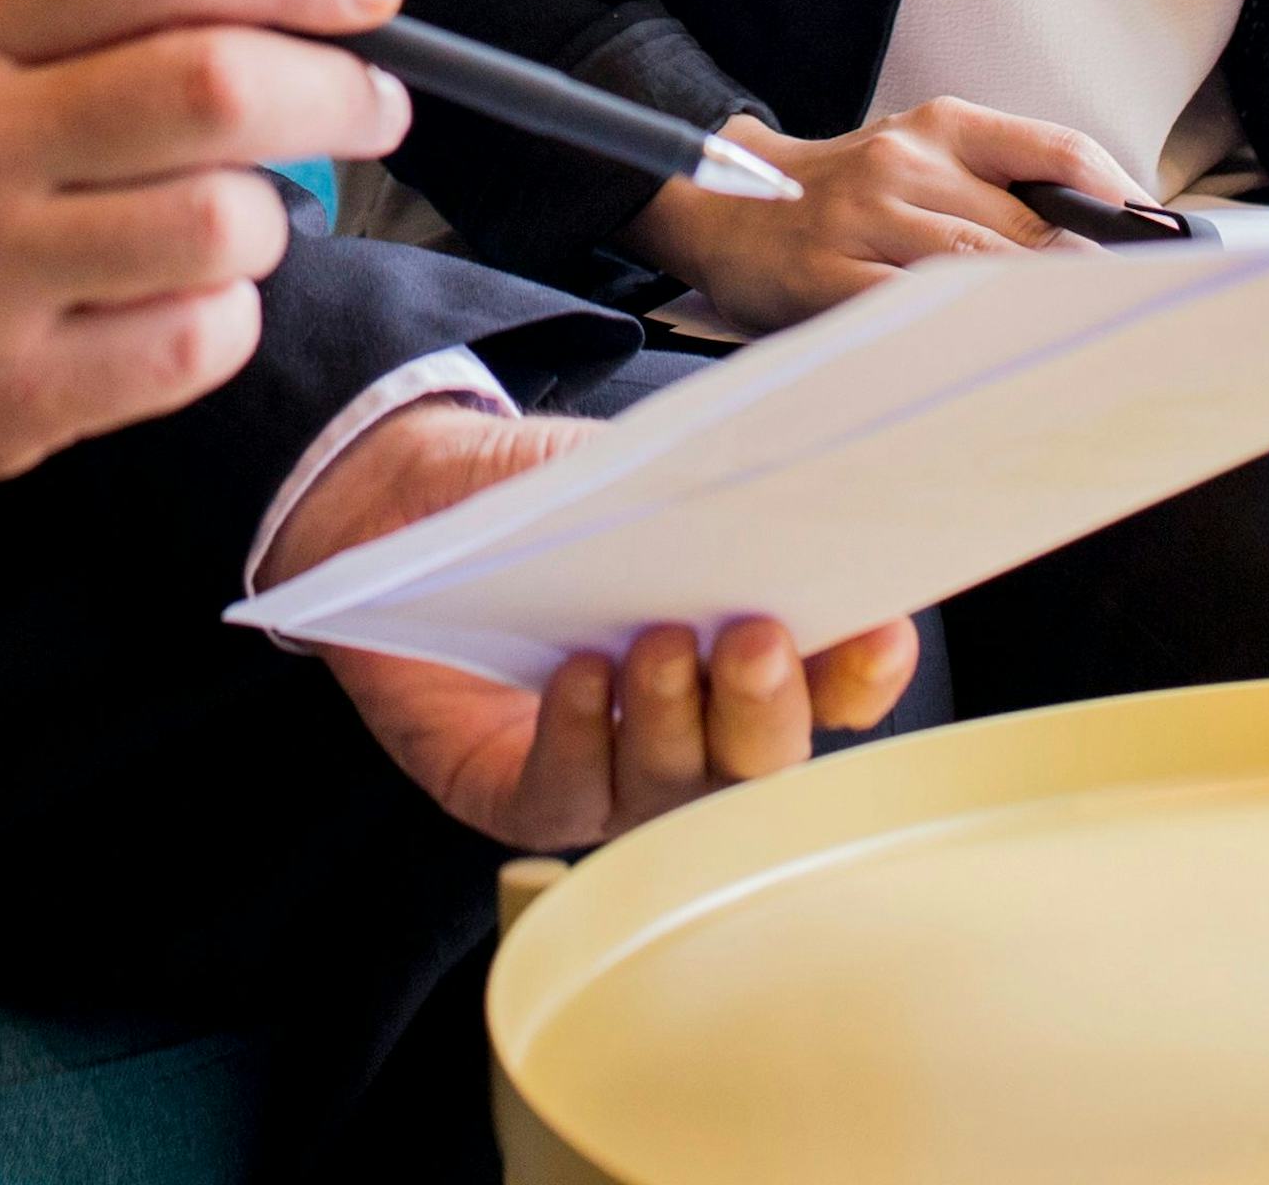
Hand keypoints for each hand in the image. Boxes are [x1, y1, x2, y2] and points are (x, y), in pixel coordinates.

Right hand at [0, 0, 412, 560]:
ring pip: (224, 224)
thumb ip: (103, 18)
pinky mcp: (6, 398)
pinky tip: (181, 303)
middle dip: (334, 90)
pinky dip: (226, 318)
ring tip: (233, 219)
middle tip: (371, 105)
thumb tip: (312, 7)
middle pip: (212, 87)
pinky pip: (195, 344)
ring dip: (269, 218)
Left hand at [257, 398, 917, 846]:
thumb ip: (695, 493)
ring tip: (656, 646)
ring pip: (669, 793)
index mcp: (730, 649)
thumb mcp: (617, 471)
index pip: (823, 688)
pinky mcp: (512, 790)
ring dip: (673, 722)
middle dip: (767, 706)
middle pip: (759, 762)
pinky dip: (579, 740)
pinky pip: (563, 797)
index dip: (858, 672)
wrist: (389, 492)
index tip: (878, 629)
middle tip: (754, 639)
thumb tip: (792, 482)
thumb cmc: (522, 487)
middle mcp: (682, 727)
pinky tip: (577, 679)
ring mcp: (601, 769)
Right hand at [628, 96, 1143, 330]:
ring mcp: (863, 220)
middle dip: (1089, 279)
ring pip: (979, 272)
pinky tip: (995, 359)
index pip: (1057, 154)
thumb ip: (1004, 187)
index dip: (1123, 203)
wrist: (724, 202)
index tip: (1167, 248)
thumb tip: (1111, 241)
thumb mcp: (921, 158)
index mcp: (940, 126)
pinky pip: (912, 312)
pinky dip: (962, 337)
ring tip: (1082, 347)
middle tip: (1138, 322)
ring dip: (1039, 313)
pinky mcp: (825, 276)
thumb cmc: (847, 193)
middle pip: (1031, 226)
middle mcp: (904, 162)